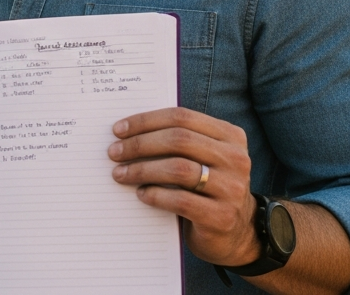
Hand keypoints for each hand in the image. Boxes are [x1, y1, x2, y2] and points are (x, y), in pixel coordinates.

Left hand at [108, 107, 258, 266]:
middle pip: (179, 139)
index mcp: (230, 136)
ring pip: (178, 169)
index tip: (118, 129)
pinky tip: (141, 194)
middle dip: (139, 144)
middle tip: (114, 152)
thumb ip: (178, 140)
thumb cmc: (207, 186)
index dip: (145, 121)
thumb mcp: (202, 157)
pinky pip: (181, 200)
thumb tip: (126, 130)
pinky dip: (155, 195)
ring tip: (119, 174)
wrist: (236, 232)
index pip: (182, 117)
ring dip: (141, 169)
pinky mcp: (222, 216)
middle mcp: (236, 159)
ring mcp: (232, 188)